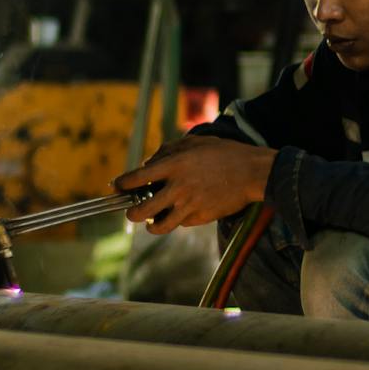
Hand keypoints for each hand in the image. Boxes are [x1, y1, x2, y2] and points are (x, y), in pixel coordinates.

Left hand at [113, 139, 275, 233]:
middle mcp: (177, 188)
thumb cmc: (223, 153)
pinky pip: (181, 223)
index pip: (136, 178)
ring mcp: (189, 206)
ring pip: (158, 226)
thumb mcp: (194, 143)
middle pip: (141, 210)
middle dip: (131, 213)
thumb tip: (148, 165)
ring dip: (150, 226)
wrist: (252, 173)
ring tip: (150, 222)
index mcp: (173, 166)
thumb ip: (168, 152)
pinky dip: (178, 220)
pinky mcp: (200, 218)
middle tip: (131, 211)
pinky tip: (182, 211)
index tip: (116, 187)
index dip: (121, 184)